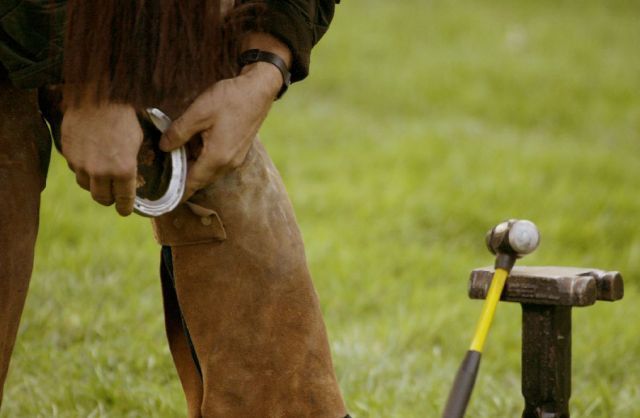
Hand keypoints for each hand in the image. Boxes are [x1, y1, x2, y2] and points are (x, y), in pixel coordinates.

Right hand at [61, 102, 142, 215]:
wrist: (97, 96)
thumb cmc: (123, 117)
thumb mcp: (137, 141)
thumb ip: (132, 163)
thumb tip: (131, 177)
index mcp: (123, 170)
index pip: (123, 201)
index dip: (125, 208)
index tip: (125, 211)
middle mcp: (101, 171)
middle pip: (101, 198)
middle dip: (109, 200)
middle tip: (113, 197)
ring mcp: (81, 164)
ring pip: (86, 186)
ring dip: (94, 184)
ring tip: (101, 176)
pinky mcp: (68, 154)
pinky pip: (75, 169)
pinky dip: (83, 169)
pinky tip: (90, 158)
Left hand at [159, 61, 282, 199]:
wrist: (258, 90)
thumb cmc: (230, 99)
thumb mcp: (198, 112)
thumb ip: (178, 132)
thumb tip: (164, 147)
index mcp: (217, 158)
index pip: (192, 184)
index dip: (177, 192)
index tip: (164, 199)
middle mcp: (228, 164)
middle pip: (200, 180)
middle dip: (183, 179)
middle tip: (163, 175)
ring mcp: (235, 159)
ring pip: (208, 171)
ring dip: (193, 168)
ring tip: (175, 158)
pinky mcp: (238, 151)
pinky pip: (217, 163)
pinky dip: (203, 160)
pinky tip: (194, 146)